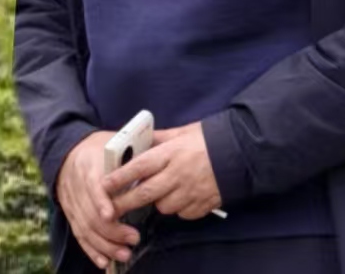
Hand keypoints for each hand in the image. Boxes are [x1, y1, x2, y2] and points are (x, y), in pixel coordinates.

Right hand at [56, 131, 140, 269]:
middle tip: (133, 238)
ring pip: (85, 228)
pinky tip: (104, 261)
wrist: (69, 151)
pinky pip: (79, 235)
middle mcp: (76, 185)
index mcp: (89, 164)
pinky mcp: (70, 214)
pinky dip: (91, 250)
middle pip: (90, 213)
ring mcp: (71, 202)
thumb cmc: (100, 147)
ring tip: (125, 253)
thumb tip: (158, 151)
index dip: (101, 201)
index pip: (93, 185)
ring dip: (105, 244)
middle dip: (111, 230)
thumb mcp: (113, 142)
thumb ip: (132, 152)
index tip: (112, 214)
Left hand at [104, 122, 221, 220]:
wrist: (240, 153)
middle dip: (125, 202)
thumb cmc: (209, 139)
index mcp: (171, 154)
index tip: (105, 184)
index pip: (139, 168)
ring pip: (162, 207)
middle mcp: (177, 175)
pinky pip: (181, 213)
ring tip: (161, 191)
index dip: (120, 177)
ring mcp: (189, 193)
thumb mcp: (183, 132)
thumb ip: (161, 138)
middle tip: (112, 207)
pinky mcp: (200, 206)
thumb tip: (142, 138)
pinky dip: (178, 207)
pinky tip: (181, 196)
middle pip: (144, 194)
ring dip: (157, 202)